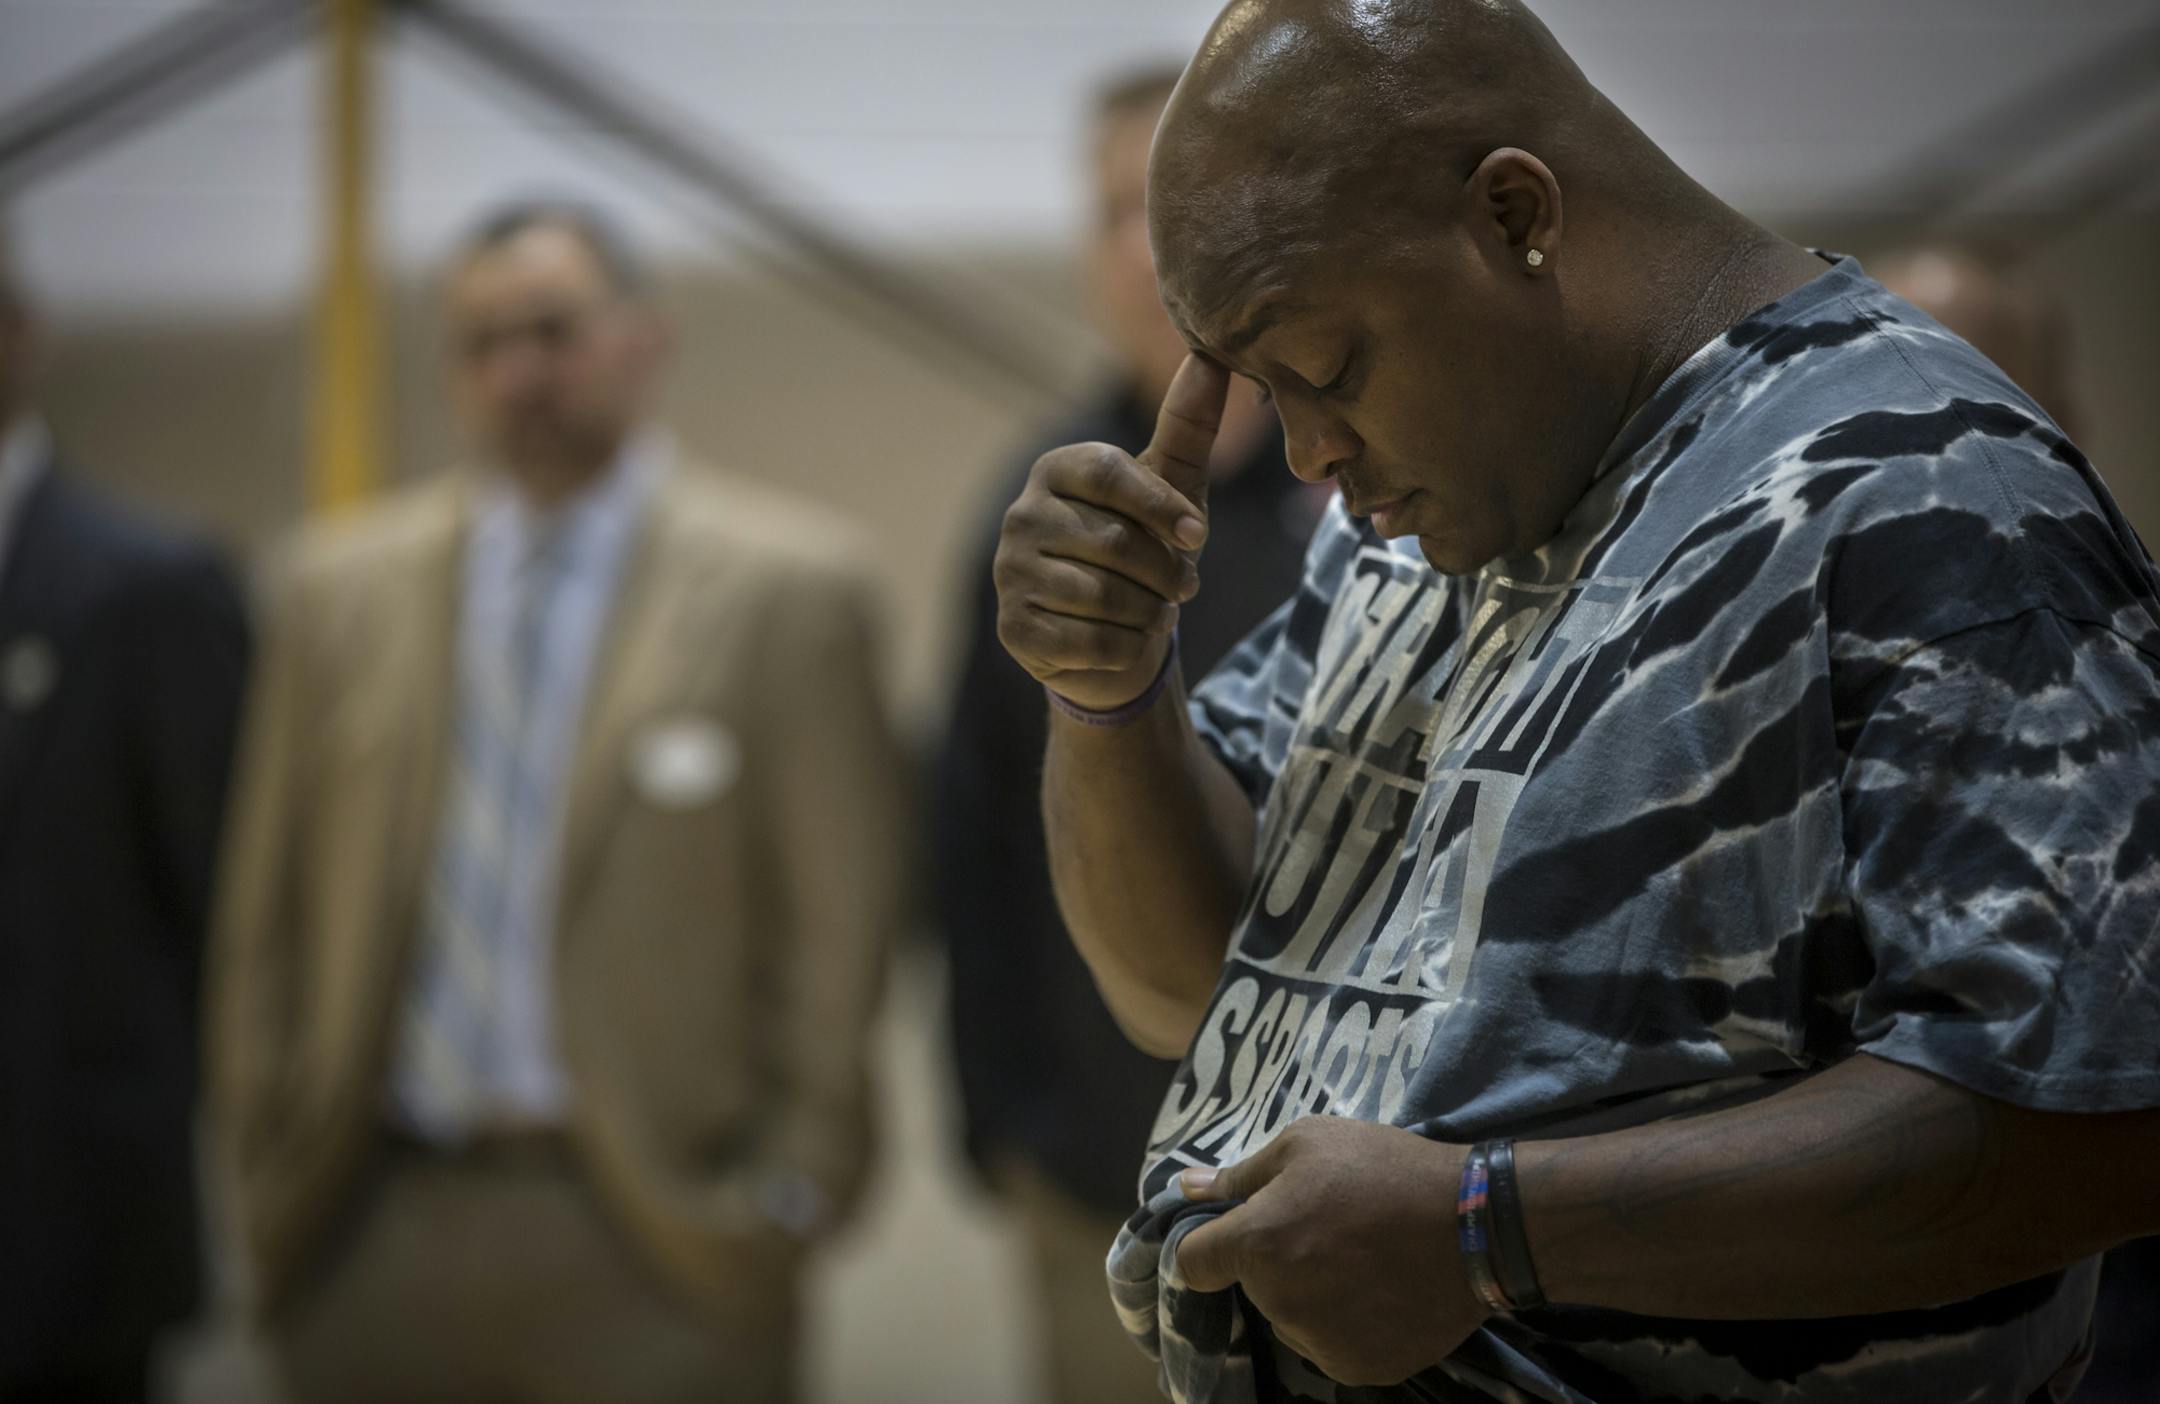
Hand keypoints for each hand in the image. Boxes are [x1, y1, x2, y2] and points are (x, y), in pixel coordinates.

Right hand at [994, 355, 1227, 710]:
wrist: (1111, 635)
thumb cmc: (1143, 550)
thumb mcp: (1173, 489)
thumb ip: (1188, 427)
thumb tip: (1211, 358)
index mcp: (1056, 470)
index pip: (1109, 473)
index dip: (1161, 505)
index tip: (1198, 533)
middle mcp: (1020, 515)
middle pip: (1114, 543)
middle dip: (1166, 573)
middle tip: (1183, 587)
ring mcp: (1009, 573)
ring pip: (1104, 598)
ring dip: (1149, 613)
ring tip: (1154, 610)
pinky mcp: (1012, 628)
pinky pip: (1089, 643)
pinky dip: (1125, 648)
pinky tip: (1125, 640)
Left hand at [1175, 1116, 1489, 1386]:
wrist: (1474, 1223)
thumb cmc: (1384, 1168)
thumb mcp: (1308, 1143)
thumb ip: (1240, 1175)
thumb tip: (1184, 1187)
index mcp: (1257, 1244)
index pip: (1193, 1263)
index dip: (1209, 1244)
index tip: (1240, 1231)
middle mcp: (1279, 1302)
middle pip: (1253, 1287)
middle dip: (1276, 1261)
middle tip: (1328, 1230)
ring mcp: (1319, 1342)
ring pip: (1291, 1319)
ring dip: (1310, 1295)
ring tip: (1361, 1260)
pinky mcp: (1359, 1368)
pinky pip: (1331, 1345)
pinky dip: (1347, 1324)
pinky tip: (1380, 1291)